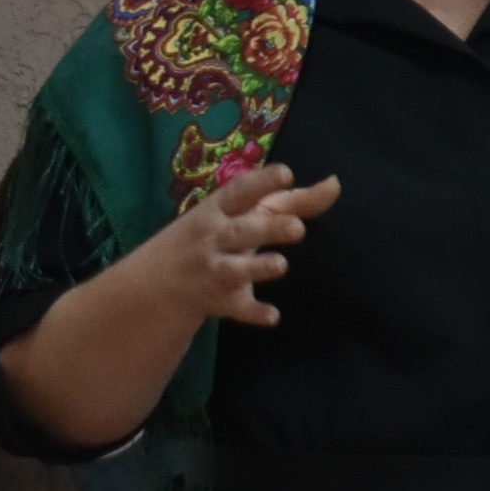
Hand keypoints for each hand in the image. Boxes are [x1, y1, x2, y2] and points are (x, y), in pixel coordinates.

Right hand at [145, 164, 341, 328]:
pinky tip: (272, 316)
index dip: (262, 182)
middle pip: (241, 231)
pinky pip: (237, 308)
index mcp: (218, 210)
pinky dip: (253, 312)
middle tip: (298, 228)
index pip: (239, 192)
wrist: (154, 282)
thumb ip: (290, 200)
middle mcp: (213, 238)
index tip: (285, 174)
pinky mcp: (218, 300)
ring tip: (280, 265)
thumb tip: (334, 184)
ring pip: (236, 269)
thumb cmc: (213, 236)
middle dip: (268, 229)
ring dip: (257, 267)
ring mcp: (213, 270)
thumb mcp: (241, 214)